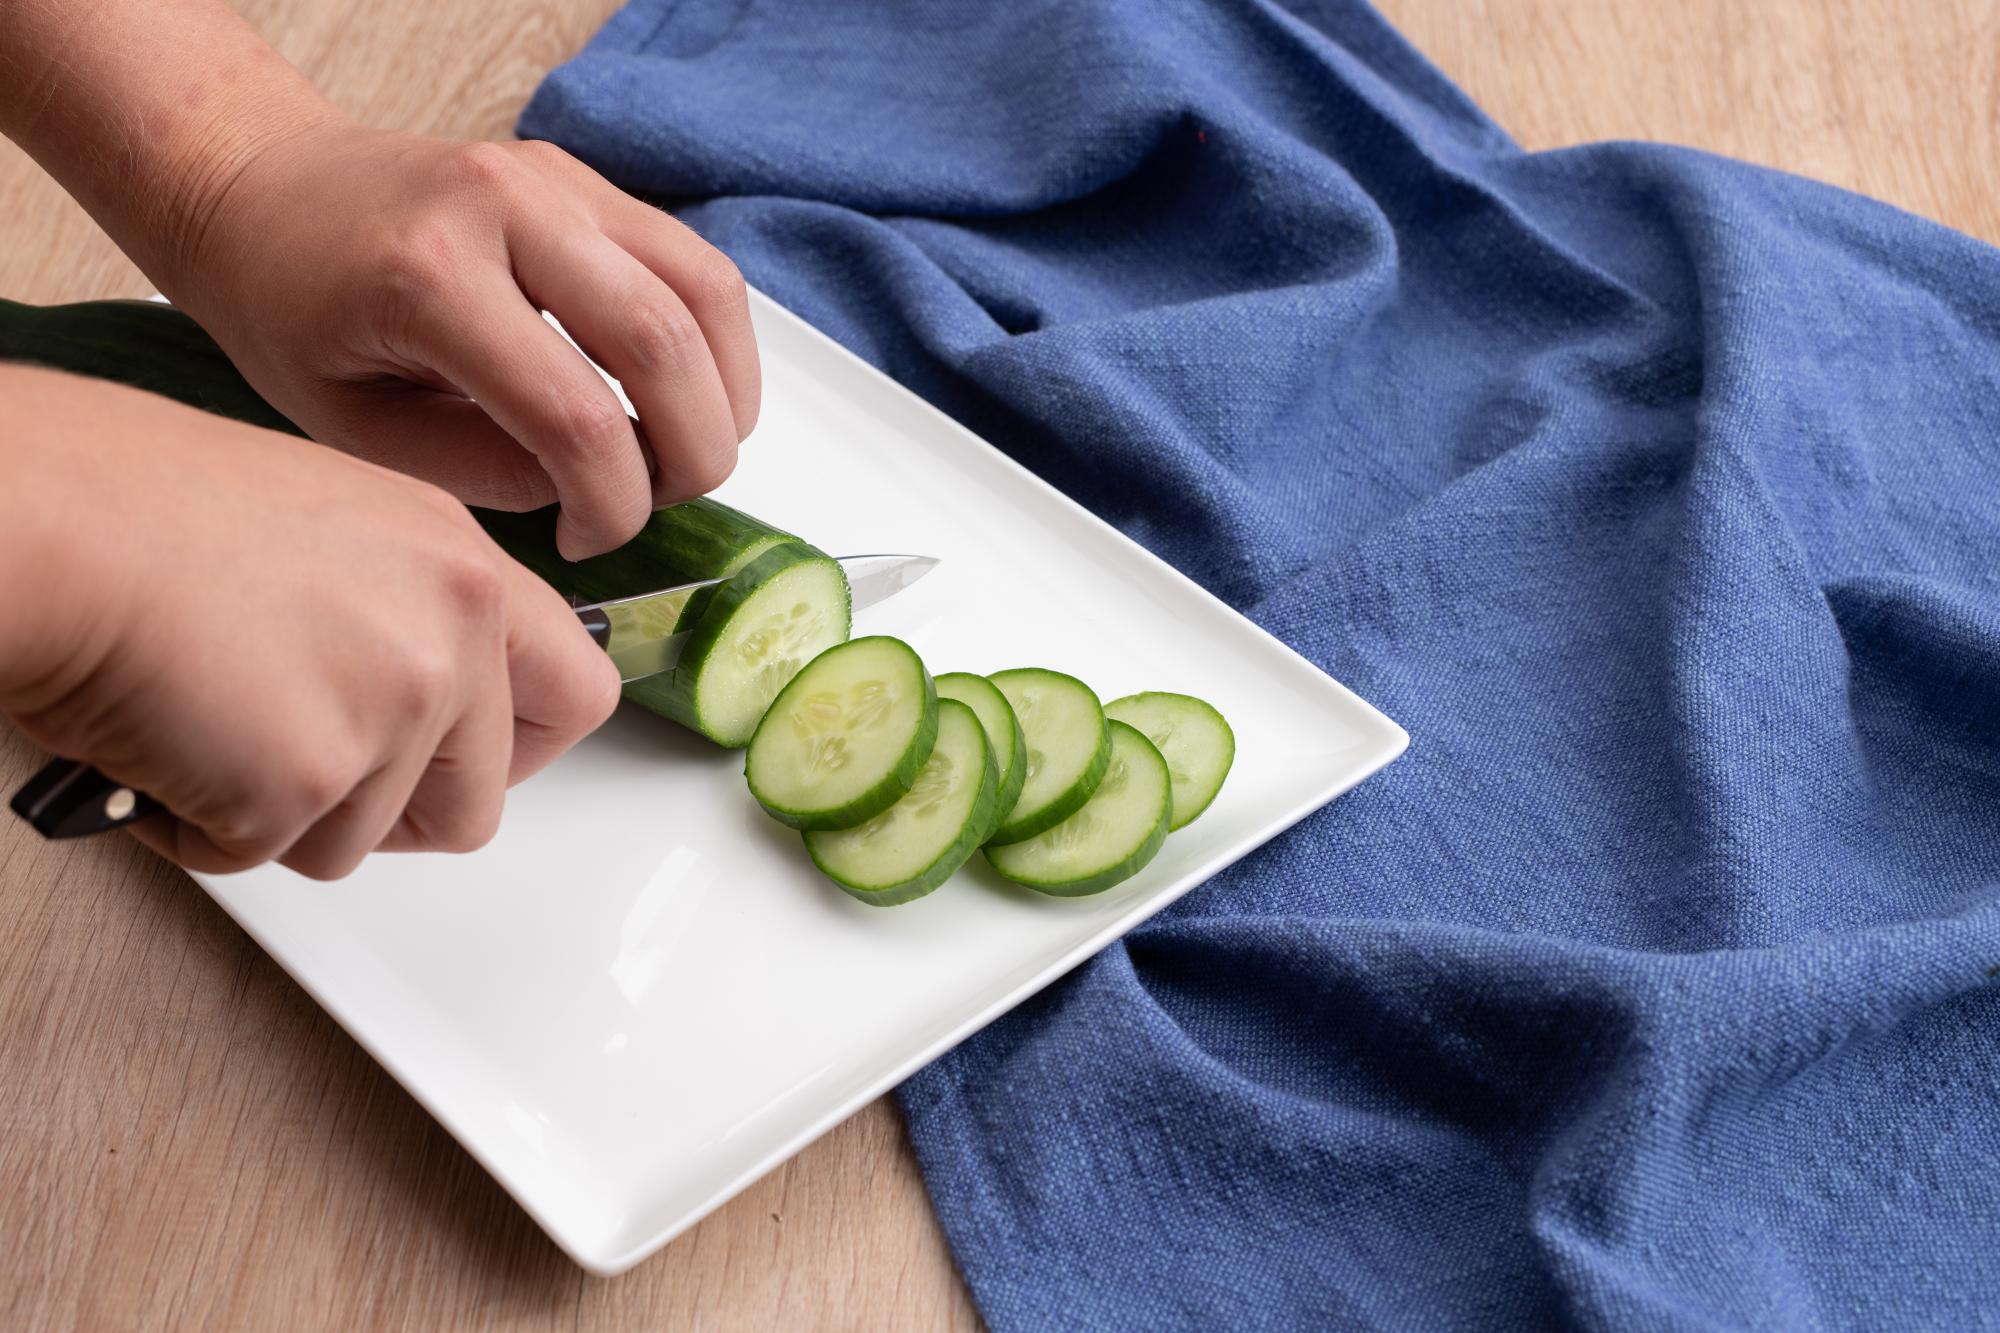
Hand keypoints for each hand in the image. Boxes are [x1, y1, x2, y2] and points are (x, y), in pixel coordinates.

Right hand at [0, 368, 620, 878]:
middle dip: (387, 812)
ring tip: (204, 724)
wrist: (44, 519)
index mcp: (461, 563)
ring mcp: (394, 707)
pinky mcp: (310, 777)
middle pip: (475, 802)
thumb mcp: (330, 525)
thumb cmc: (134, 506)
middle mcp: (452, 632)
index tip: (468, 760)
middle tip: (301, 770)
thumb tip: (426, 700)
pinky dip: (201, 827)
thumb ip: (406, 611)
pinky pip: (266, 855)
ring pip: (361, 839)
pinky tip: (161, 747)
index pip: (575, 691)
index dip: (516, 748)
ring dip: (278, 815)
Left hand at [166, 120, 760, 559]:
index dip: (612, 505)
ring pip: (706, 295)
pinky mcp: (585, 180)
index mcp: (427, 277)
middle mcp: (505, 207)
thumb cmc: (290, 310)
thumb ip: (480, 469)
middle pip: (666, 346)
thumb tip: (594, 492)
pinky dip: (714, 345)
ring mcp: (556, 180)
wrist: (260, 186)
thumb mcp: (354, 427)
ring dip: (724, 396)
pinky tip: (685, 398)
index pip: (578, 418)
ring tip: (686, 455)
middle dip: (691, 455)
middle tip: (659, 503)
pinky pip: (694, 264)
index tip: (588, 540)